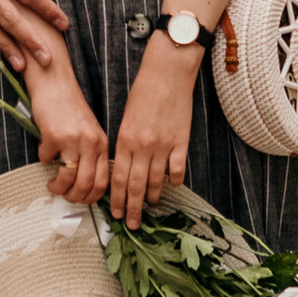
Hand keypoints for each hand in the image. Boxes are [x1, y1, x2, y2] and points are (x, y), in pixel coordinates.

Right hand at [21, 50, 110, 203]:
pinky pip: (47, 160)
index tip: (81, 200)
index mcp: (102, 144)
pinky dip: (43, 161)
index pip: (103, 182)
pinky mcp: (54, 135)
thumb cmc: (69, 108)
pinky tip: (44, 155)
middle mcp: (91, 143)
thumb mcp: (89, 131)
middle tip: (64, 196)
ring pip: (69, 179)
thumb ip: (90, 154)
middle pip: (86, 185)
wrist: (55, 84)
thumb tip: (83, 183)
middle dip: (74, 198)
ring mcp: (73, 140)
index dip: (91, 197)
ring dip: (58, 188)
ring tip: (52, 185)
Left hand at [109, 34, 199, 225]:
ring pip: (157, 181)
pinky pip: (177, 169)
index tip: (116, 213)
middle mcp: (143, 146)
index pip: (119, 178)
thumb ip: (125, 144)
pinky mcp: (181, 141)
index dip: (117, 199)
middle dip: (133, 207)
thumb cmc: (144, 92)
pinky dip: (174, 180)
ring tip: (150, 206)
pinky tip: (171, 185)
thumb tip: (123, 168)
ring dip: (153, 197)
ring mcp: (163, 145)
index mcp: (125, 140)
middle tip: (132, 224)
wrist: (167, 73)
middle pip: (136, 185)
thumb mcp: (126, 118)